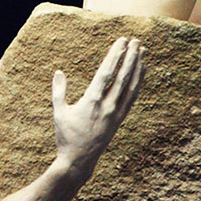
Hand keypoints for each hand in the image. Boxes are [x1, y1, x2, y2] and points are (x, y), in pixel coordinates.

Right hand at [52, 37, 145, 168]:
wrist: (79, 160)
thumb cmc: (66, 136)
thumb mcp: (58, 112)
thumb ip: (59, 91)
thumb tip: (58, 72)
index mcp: (91, 101)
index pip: (106, 72)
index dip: (115, 55)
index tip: (121, 41)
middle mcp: (107, 106)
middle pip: (122, 76)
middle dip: (130, 57)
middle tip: (136, 40)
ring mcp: (116, 113)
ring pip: (130, 86)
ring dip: (137, 67)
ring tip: (142, 51)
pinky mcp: (120, 120)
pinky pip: (132, 97)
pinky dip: (138, 83)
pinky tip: (141, 73)